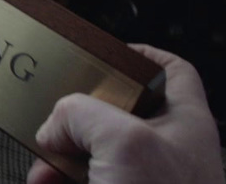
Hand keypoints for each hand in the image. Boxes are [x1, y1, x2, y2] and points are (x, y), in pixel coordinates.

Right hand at [28, 44, 224, 183]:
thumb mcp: (122, 139)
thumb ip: (81, 113)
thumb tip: (56, 124)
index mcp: (183, 122)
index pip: (169, 71)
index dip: (137, 56)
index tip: (103, 54)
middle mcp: (165, 151)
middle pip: (114, 114)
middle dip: (74, 118)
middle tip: (54, 121)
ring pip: (90, 156)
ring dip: (57, 158)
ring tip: (42, 168)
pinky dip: (55, 183)